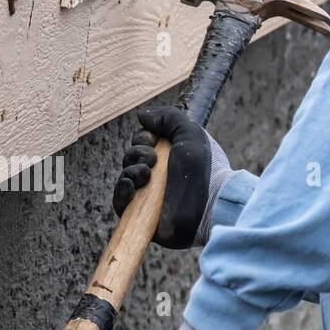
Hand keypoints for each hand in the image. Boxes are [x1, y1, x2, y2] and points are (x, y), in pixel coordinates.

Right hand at [114, 106, 234, 248]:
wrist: (209, 207)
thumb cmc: (205, 171)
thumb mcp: (190, 133)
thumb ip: (168, 117)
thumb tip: (141, 115)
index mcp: (170, 157)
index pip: (142, 142)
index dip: (143, 138)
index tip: (153, 141)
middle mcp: (159, 175)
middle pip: (131, 157)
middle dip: (137, 154)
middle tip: (153, 160)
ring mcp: (149, 195)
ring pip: (125, 176)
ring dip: (132, 171)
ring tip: (147, 175)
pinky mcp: (141, 214)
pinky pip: (119, 200)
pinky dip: (122, 190)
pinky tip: (132, 186)